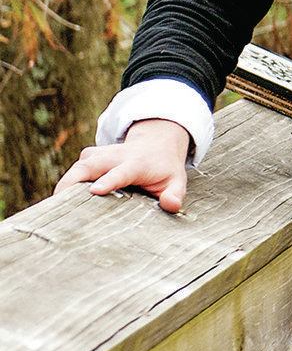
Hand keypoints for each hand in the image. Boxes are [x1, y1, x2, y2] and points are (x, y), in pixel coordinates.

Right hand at [56, 118, 194, 212]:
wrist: (156, 144)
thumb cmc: (165, 169)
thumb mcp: (176, 181)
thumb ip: (174, 194)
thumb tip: (170, 205)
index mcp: (137, 163)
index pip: (121, 172)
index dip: (108, 181)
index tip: (95, 191)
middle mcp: (115, 156)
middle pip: (89, 165)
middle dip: (72, 181)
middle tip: (58, 202)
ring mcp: (100, 155)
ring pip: (78, 167)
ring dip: (65, 185)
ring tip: (54, 207)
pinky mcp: (89, 157)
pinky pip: (75, 170)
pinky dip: (66, 185)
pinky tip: (61, 203)